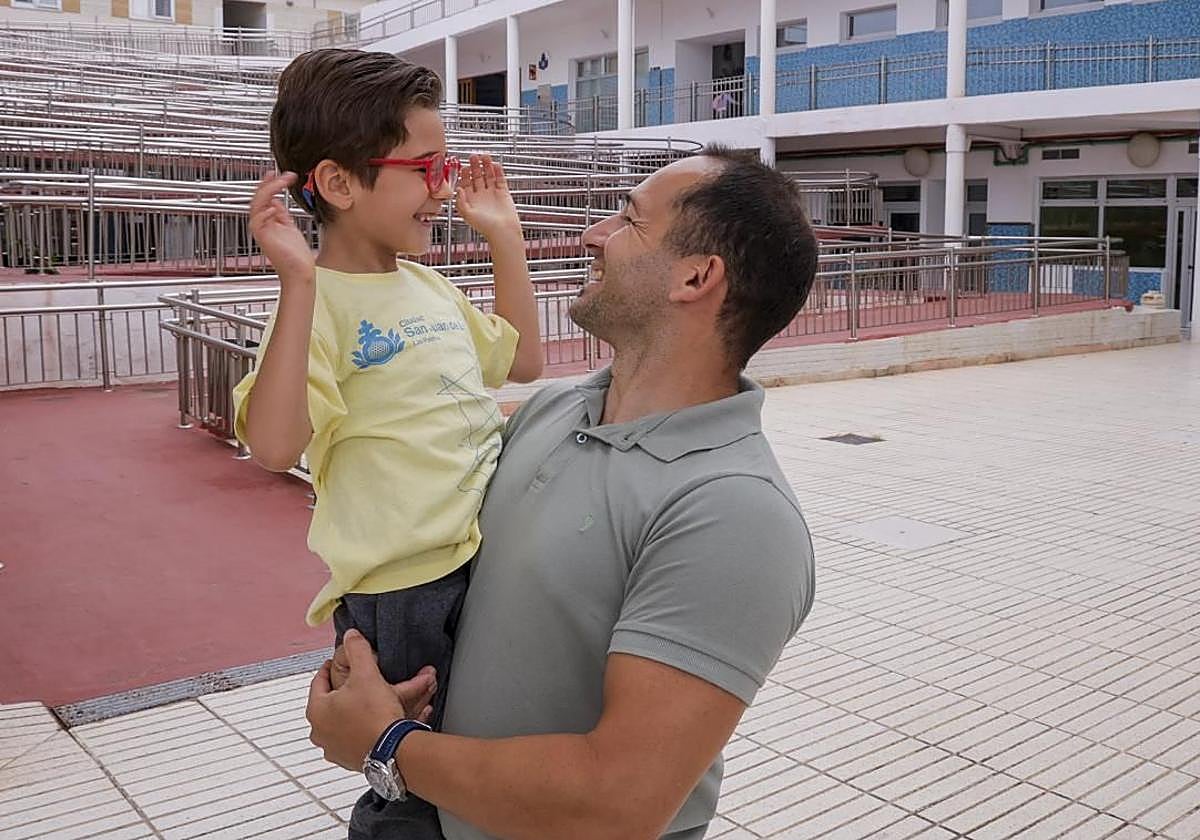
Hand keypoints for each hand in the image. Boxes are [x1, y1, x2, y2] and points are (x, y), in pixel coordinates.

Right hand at [249, 171, 315, 281]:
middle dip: (268, 184)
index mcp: (268, 222)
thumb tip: (277, 201)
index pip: (264, 198)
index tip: (277, 174)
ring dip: (268, 192)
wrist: (300, 272)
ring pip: (257, 206)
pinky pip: (257, 222)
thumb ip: (281, 214)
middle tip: (280, 175)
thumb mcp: (289, 227)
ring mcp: (263, 232)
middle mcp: (263, 225)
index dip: (269, 184)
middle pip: (259, 199)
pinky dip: (264, 213)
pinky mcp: (264, 239)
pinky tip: (274, 206)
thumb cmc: (296, 256)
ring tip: (279, 183)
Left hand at [307, 630, 437, 769]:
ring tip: (382, 698)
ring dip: (366, 707)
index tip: (334, 663)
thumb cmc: (374, 716)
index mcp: (317, 711)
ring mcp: (336, 748)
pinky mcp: (353, 759)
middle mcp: (321, 733)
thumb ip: (357, 651)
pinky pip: (362, 735)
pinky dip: (373, 725)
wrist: (393, 752)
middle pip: (337, 702)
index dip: (329, 668)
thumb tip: (351, 636)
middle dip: (355, 688)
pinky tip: (388, 718)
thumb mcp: (366, 674)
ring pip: (351, 719)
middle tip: (362, 680)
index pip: (318, 682)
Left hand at [455, 154, 521, 241]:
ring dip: (486, 165)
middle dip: (475, 166)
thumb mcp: (467, 214)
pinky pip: (500, 179)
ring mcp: (492, 193)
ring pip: (488, 175)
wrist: (503, 232)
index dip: (465, 174)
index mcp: (471, 200)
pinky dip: (498, 172)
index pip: (466, 182)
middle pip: (477, 176)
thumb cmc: (485, 227)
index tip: (464, 166)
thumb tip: (458, 188)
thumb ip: (461, 201)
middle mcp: (481, 195)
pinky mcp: (503, 193)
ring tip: (485, 156)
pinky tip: (495, 164)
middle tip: (474, 156)